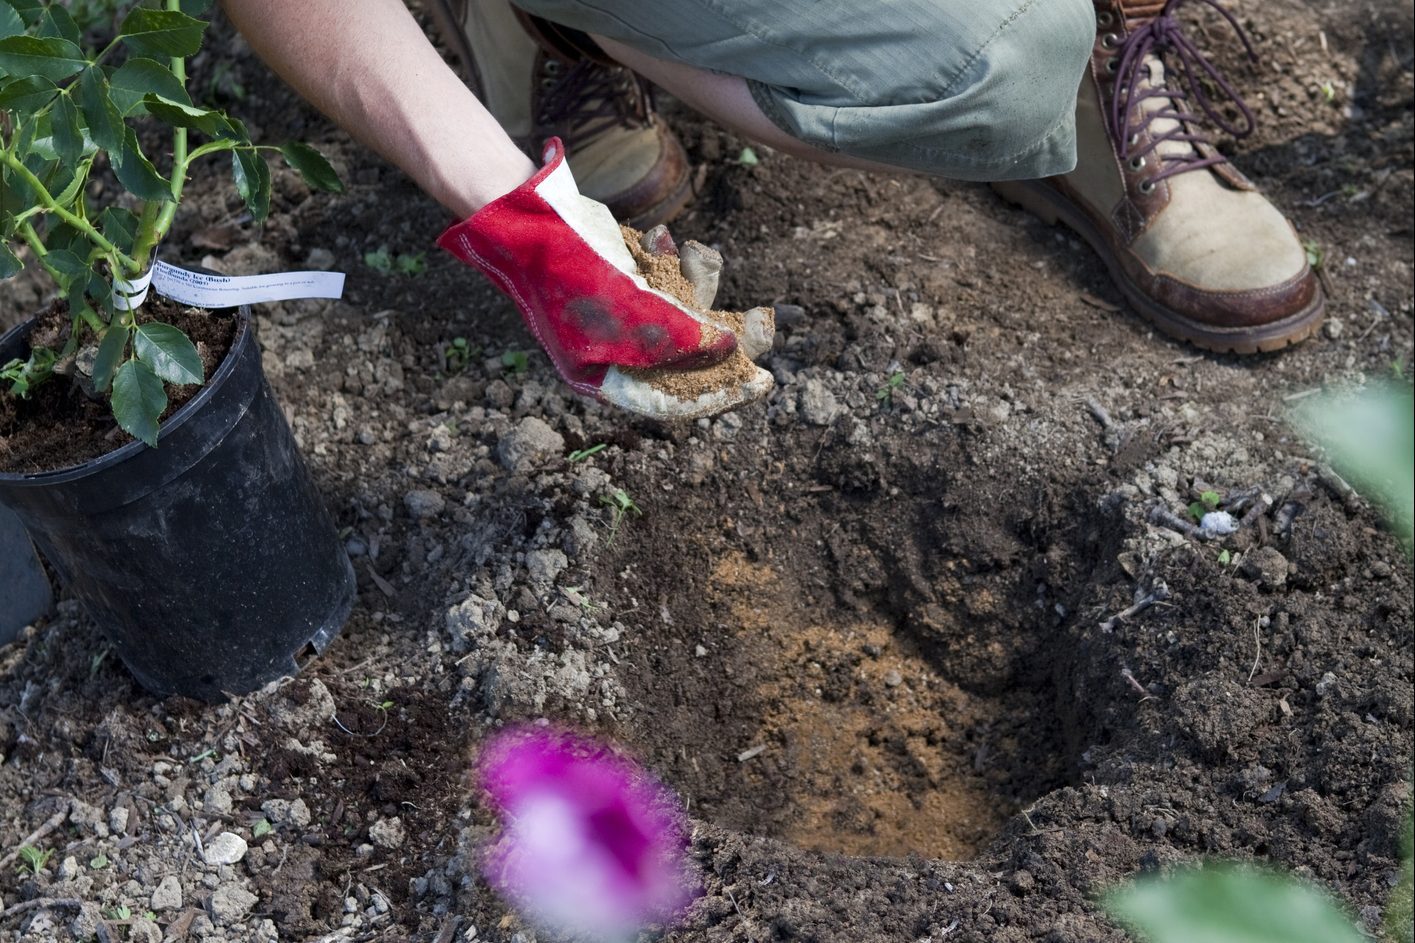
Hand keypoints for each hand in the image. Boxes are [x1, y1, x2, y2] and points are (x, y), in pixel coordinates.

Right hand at [437, 139, 772, 419]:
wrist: (527, 216)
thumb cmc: (568, 271)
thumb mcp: (627, 312)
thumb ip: (679, 336)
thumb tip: (731, 348)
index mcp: (606, 378)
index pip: (674, 401)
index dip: (721, 393)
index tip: (762, 382)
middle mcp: (618, 352)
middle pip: (691, 358)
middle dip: (728, 337)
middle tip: (765, 321)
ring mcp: (625, 314)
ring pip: (688, 310)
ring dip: (697, 280)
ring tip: (689, 254)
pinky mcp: (632, 278)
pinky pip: (671, 277)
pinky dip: (673, 257)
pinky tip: (659, 239)